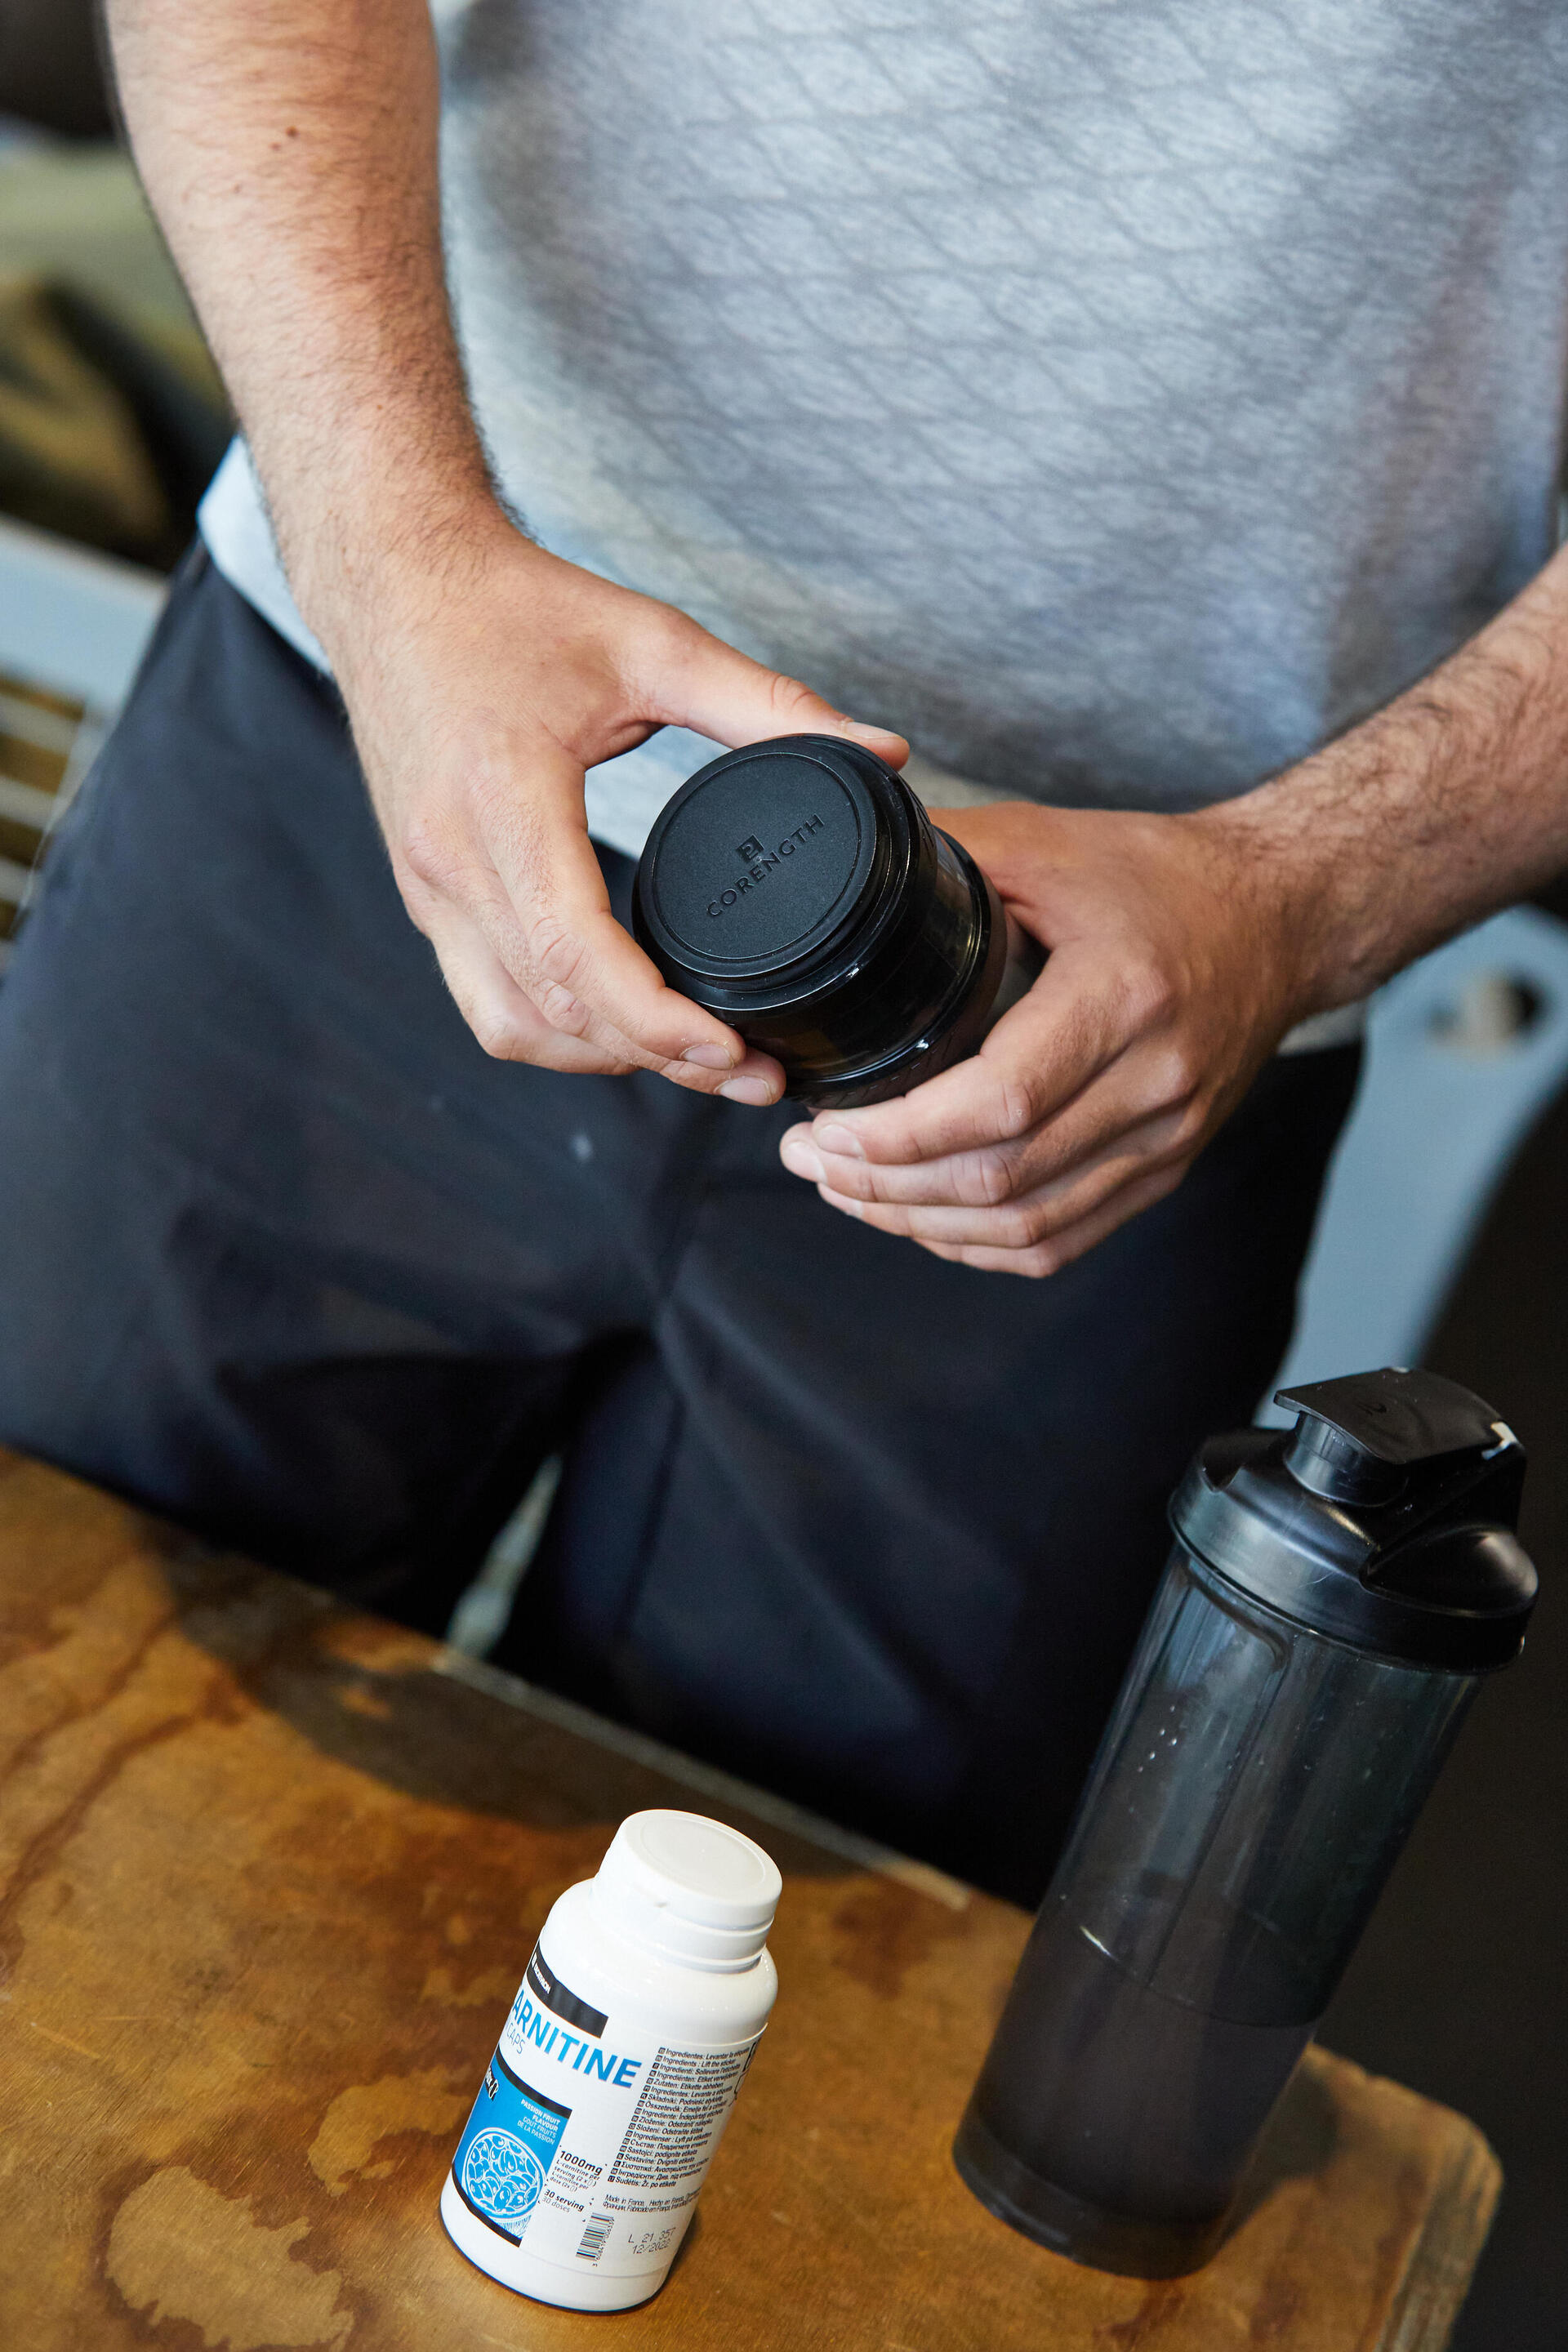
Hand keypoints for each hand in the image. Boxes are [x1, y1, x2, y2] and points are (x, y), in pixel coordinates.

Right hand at [325, 505, 907, 1098]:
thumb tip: (883, 752)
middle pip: (553, 1011)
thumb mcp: (654, 642)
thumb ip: (770, 703)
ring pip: (512, 1027)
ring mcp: (426, 888)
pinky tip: (622, 1027)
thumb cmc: (512, 606)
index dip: (656, 1021)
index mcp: (503, 796)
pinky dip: (557, 1033)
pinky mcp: (424, 898)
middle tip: (752, 1072)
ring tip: (695, 1059)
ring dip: (602, 1060)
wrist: (393, 582)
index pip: (574, 951)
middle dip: (656, 1059)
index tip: (732, 1049)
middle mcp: (451, 859)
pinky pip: (487, 1001)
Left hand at [778, 798, 1323, 1273]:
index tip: (825, 1124)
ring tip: (845, 1189)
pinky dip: (979, 1244)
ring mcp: (1168, 1138)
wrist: (1282, 916)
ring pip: (1026, 1225)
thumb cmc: (1161, 875)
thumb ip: (945, 854)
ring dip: (920, 1224)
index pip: (1002, 1102)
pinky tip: (919, 1217)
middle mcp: (1158, 1082)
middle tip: (808, 1157)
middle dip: (885, 1183)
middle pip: (1003, 1179)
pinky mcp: (1166, 1170)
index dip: (901, 1134)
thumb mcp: (1049, 841)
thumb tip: (836, 871)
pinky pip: (1061, 1239)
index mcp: (1126, 996)